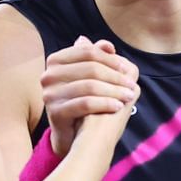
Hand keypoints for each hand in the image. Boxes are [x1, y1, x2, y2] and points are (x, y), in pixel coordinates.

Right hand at [41, 36, 138, 155]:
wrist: (72, 135)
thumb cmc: (83, 102)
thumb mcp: (91, 78)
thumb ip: (97, 59)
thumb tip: (108, 45)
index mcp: (56, 61)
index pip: (88, 52)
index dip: (110, 59)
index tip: (126, 69)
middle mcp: (49, 75)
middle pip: (91, 68)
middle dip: (115, 77)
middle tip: (131, 85)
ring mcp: (50, 94)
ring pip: (90, 86)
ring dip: (114, 91)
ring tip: (128, 96)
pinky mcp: (55, 112)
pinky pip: (86, 104)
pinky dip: (105, 104)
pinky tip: (118, 107)